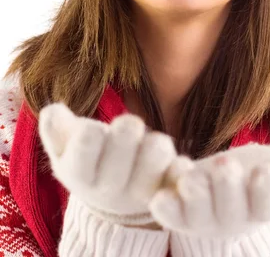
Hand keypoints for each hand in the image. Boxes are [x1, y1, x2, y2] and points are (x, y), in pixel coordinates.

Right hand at [38, 102, 176, 226]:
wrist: (115, 195)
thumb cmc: (89, 158)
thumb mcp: (67, 145)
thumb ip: (57, 128)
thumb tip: (52, 111)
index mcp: (78, 173)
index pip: (81, 157)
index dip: (88, 139)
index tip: (93, 128)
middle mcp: (109, 188)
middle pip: (118, 161)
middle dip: (125, 134)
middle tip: (129, 123)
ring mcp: (140, 192)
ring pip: (153, 164)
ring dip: (156, 146)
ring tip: (154, 140)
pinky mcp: (167, 189)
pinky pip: (177, 178)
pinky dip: (180, 168)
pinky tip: (179, 163)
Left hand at [148, 142, 269, 238]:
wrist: (219, 178)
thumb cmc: (252, 171)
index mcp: (261, 206)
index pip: (267, 204)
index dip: (267, 190)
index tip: (265, 171)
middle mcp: (232, 219)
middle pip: (231, 210)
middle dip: (228, 188)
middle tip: (225, 164)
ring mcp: (203, 220)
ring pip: (199, 215)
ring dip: (196, 197)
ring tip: (191, 177)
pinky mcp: (177, 214)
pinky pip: (170, 216)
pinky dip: (166, 209)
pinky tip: (160, 198)